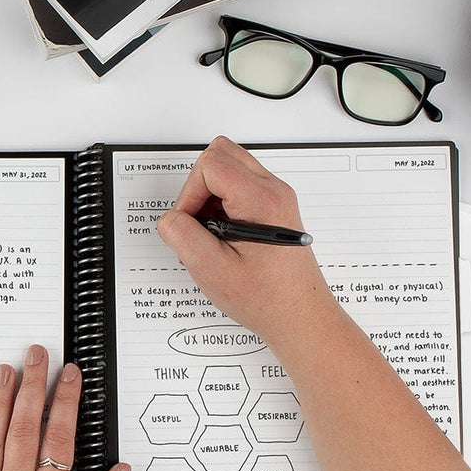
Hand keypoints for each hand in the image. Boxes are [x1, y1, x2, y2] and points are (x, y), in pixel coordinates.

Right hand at [156, 137, 338, 346]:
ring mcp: (277, 197)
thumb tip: (171, 218)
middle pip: (222, 153)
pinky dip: (223, 203)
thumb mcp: (212, 270)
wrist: (299, 316)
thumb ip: (182, 236)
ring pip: (231, 167)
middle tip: (198, 222)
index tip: (190, 224)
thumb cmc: (267, 298)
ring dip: (210, 195)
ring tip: (211, 233)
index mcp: (261, 201)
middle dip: (199, 185)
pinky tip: (223, 237)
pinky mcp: (274, 207)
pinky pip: (240, 186)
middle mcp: (274, 191)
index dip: (189, 192)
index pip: (211, 164)